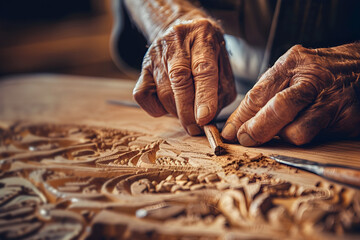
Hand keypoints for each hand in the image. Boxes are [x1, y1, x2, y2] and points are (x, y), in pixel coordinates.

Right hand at [133, 18, 235, 134]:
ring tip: (188, 114)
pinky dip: (156, 108)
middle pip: (179, 80)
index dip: (204, 96)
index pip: (203, 69)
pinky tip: (169, 105)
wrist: (184, 29)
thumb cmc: (208, 53)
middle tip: (195, 129)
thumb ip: (220, 90)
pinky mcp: (143, 66)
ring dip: (176, 111)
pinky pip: (143, 96)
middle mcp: (177, 42)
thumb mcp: (223, 64)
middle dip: (187, 111)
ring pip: (163, 91)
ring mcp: (156, 54)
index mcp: (202, 38)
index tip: (204, 118)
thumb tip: (208, 118)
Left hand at [222, 44, 359, 145]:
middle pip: (277, 109)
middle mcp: (312, 79)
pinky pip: (315, 138)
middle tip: (245, 140)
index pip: (258, 94)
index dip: (240, 117)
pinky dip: (303, 139)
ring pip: (296, 131)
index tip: (229, 133)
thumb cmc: (316, 74)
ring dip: (283, 137)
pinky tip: (304, 130)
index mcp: (291, 64)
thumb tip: (238, 125)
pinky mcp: (347, 117)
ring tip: (284, 131)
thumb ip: (266, 95)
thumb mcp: (289, 73)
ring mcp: (331, 99)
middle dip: (256, 129)